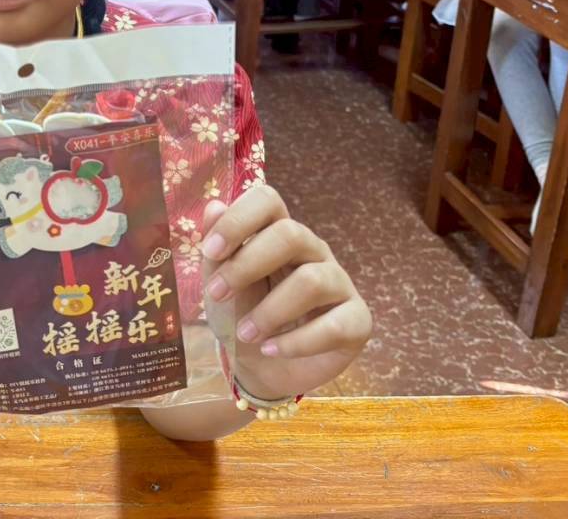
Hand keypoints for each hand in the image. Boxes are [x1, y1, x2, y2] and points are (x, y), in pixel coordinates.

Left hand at [202, 184, 370, 400]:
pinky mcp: (357, 320)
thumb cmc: (240, 315)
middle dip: (247, 265)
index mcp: (277, 233)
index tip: (209, 251)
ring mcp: (339, 283)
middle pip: (291, 234)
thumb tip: (214, 207)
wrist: (262, 368)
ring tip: (246, 334)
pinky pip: (334, 326)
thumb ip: (216, 252)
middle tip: (217, 294)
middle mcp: (313, 250)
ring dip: (270, 312)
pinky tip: (271, 350)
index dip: (238, 219)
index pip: (268, 200)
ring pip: (312, 281)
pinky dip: (296, 342)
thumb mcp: (218, 285)